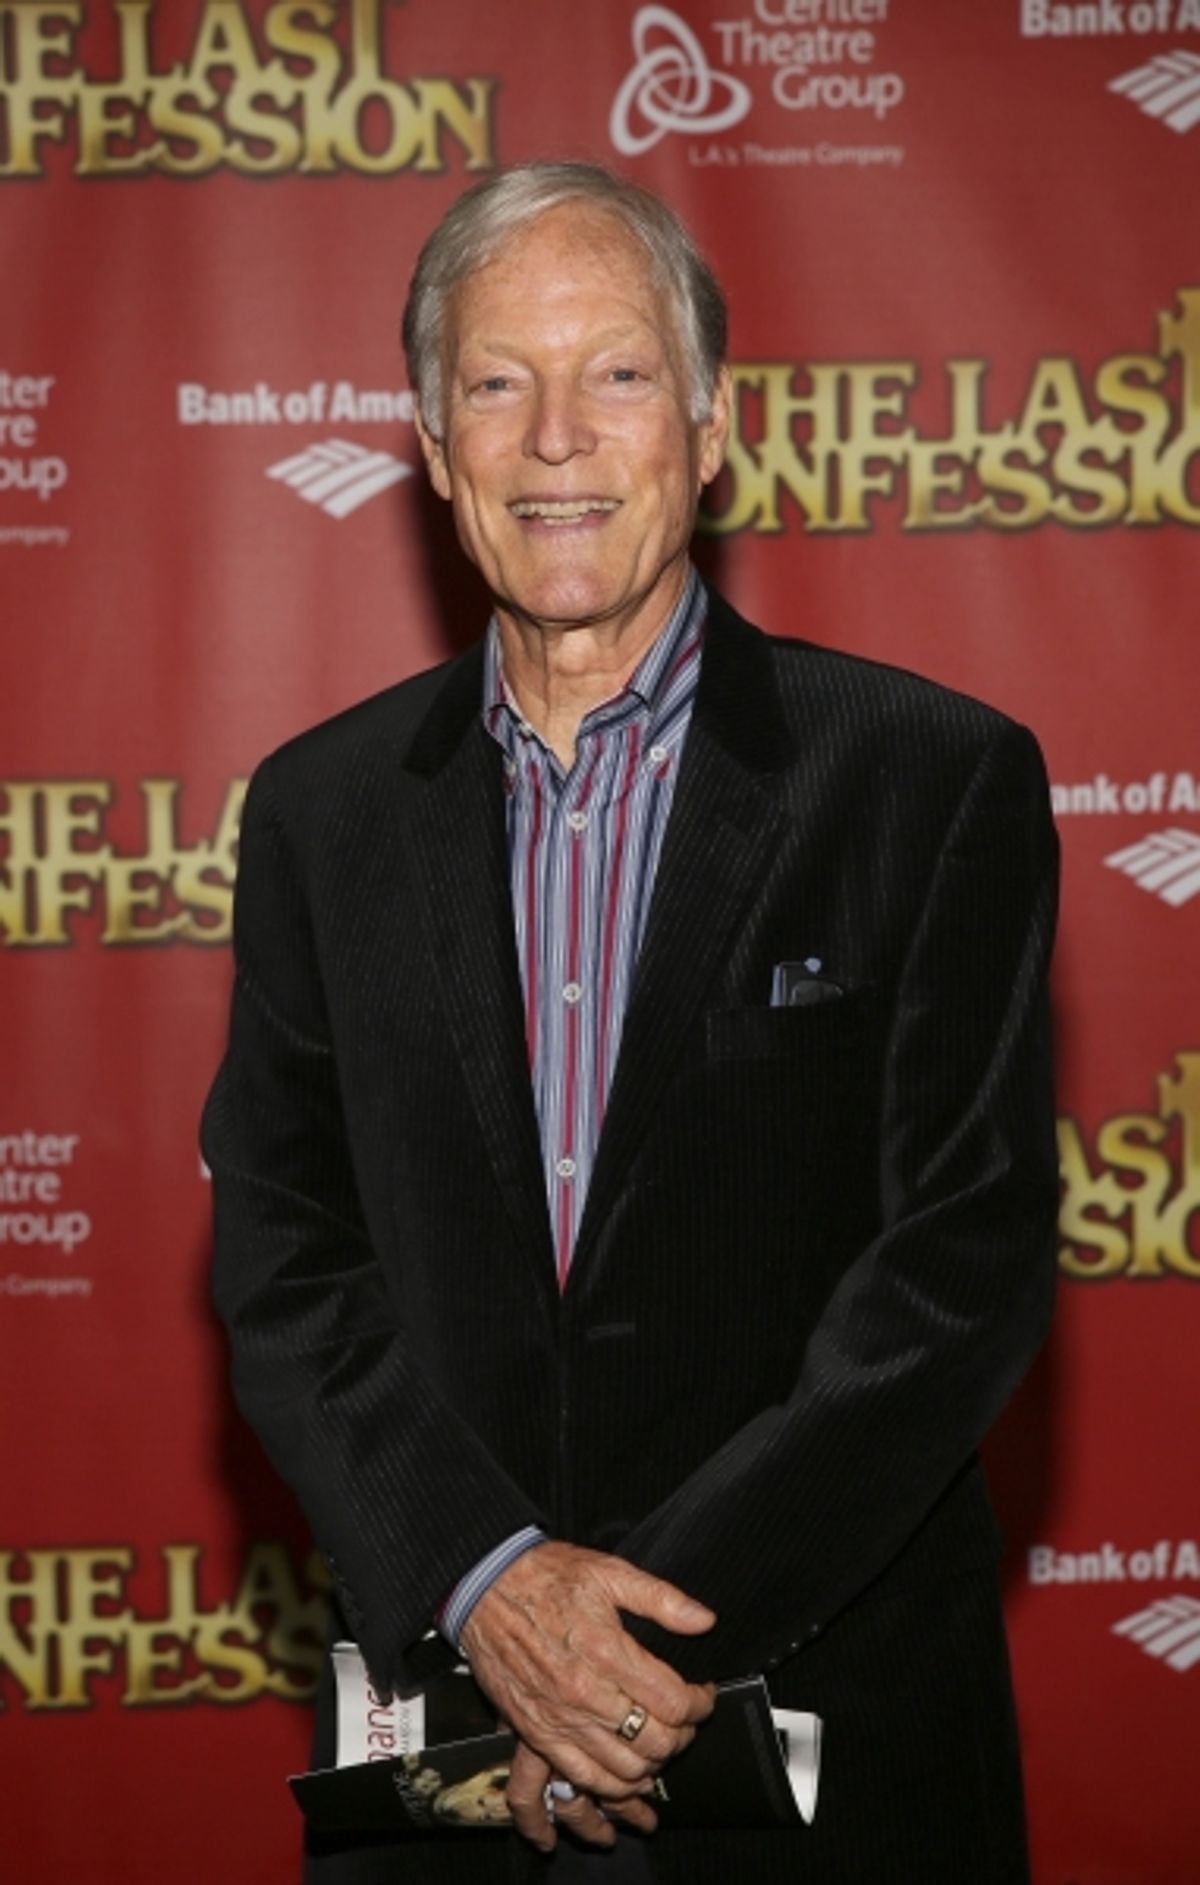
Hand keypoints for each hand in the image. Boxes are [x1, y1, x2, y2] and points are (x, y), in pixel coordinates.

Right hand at [459, 1541, 714, 1843]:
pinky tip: (625, 1774)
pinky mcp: (535, 1733)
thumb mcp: (609, 1571)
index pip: (674, 1701)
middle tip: (685, 1721)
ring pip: (624, 1770)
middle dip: (682, 1736)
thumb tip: (705, 1620)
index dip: (699, 1704)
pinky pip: (580, 1778)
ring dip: (652, 1765)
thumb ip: (661, 1598)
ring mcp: (559, 1719)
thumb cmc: (547, 1576)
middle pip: (656, 1742)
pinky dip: (611, 1787)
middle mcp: (585, 1693)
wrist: (484, 1586)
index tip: (702, 1695)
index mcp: (608, 1651)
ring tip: (659, 1744)